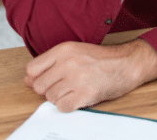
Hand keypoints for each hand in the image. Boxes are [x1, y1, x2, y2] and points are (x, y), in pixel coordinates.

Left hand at [24, 39, 156, 111]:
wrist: (129, 64)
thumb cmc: (104, 59)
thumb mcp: (76, 52)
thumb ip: (51, 64)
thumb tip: (28, 79)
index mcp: (64, 49)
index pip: (32, 69)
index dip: (38, 77)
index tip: (50, 79)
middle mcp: (68, 63)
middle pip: (39, 86)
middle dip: (50, 89)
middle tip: (67, 85)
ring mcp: (76, 79)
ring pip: (50, 98)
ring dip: (61, 98)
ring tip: (77, 89)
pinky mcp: (84, 94)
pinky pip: (62, 107)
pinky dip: (69, 106)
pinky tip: (80, 97)